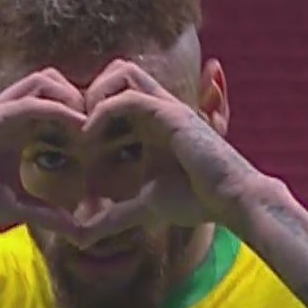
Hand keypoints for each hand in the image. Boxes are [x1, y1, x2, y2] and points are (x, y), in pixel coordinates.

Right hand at [0, 69, 110, 237]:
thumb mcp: (15, 208)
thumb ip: (46, 213)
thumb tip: (78, 230)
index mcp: (15, 130)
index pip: (54, 102)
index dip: (81, 112)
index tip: (105, 135)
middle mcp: (7, 114)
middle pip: (52, 81)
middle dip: (80, 95)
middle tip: (100, 124)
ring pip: (42, 81)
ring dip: (71, 96)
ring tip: (90, 124)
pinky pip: (27, 103)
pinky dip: (55, 109)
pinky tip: (76, 126)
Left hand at [79, 60, 268, 228]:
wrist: (233, 200)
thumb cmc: (198, 200)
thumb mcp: (143, 207)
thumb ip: (113, 217)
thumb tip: (82, 238)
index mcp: (152, 122)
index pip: (115, 91)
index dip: (90, 108)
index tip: (74, 141)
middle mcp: (159, 107)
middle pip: (118, 69)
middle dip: (91, 90)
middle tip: (77, 128)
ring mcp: (166, 107)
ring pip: (122, 71)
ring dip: (96, 95)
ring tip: (84, 131)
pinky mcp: (172, 115)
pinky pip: (129, 98)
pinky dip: (103, 113)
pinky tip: (91, 140)